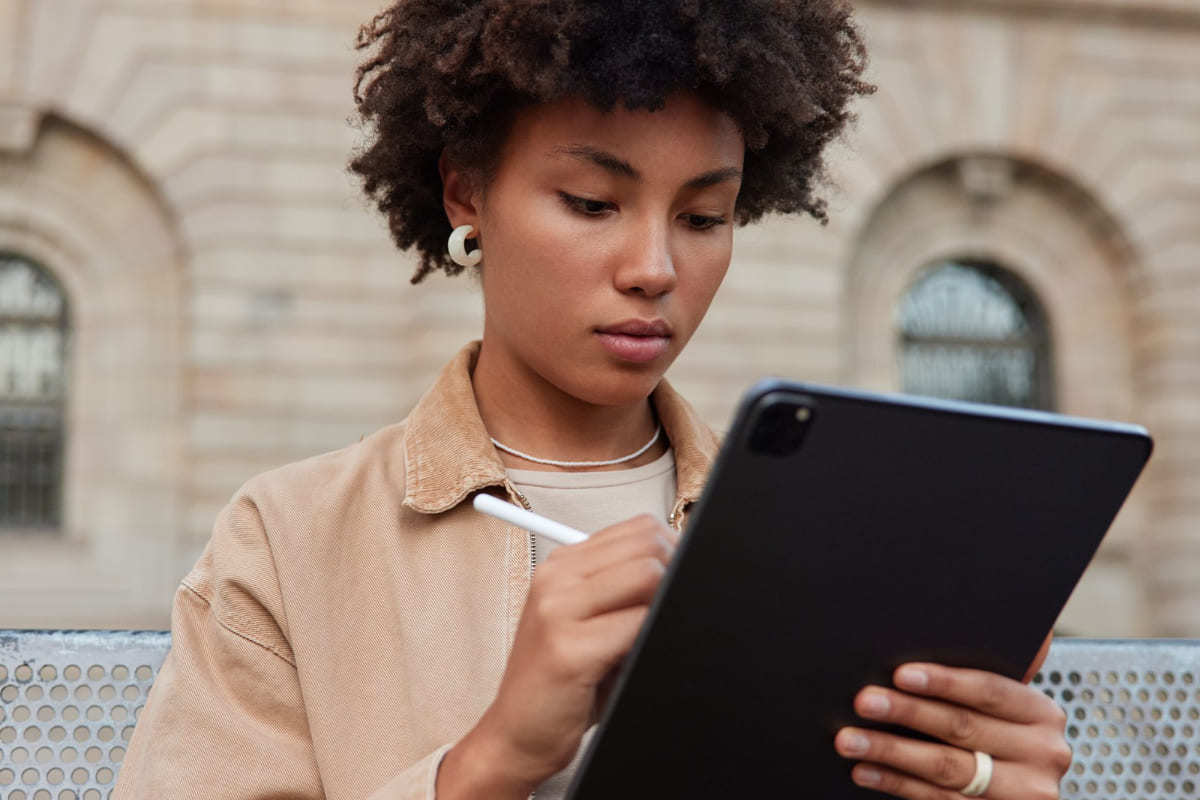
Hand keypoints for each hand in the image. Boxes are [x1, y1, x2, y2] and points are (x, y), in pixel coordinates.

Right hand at [437, 513, 677, 798]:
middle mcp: (556, 579)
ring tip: (651, 634)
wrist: (516, 734)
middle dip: (675, 574)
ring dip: (664, 604)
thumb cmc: (561, 680)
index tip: (679, 580)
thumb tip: (680, 565)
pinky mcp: (569, 649)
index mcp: (561, 565)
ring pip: (647, 576)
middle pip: (648, 544)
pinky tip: (636, 657)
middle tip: (670, 610)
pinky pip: (637, 625)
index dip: (673, 551)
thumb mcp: (586, 620)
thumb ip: (622, 587)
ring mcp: (558, 611)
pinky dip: (651, 638)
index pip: (639, 528)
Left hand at [834, 654, 1070, 798]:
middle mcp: (1044, 754)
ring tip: (848, 739)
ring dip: (890, 751)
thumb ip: (971, 688)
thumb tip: (905, 656)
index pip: (989, 691)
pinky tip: (865, 771)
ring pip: (946, 768)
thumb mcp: (997, 712)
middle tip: (863, 701)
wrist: (1010, 795)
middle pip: (963, 728)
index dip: (944, 682)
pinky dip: (895, 783)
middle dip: (906, 712)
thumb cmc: (991, 736)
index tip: (900, 674)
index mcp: (1042, 713)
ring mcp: (1025, 794)